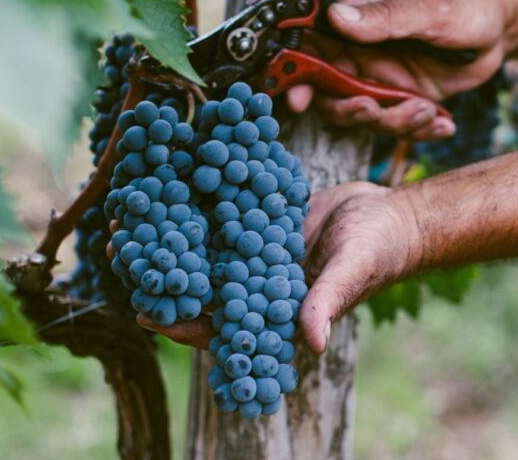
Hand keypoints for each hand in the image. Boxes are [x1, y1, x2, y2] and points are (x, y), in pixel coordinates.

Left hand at [139, 181, 422, 353]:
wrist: (396, 214)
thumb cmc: (381, 251)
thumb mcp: (352, 273)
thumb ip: (327, 303)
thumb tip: (314, 343)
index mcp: (274, 310)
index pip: (218, 325)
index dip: (181, 321)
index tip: (144, 311)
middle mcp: (257, 282)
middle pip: (199, 283)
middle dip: (161, 269)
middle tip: (122, 247)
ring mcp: (256, 249)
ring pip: (205, 244)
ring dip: (171, 229)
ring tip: (133, 208)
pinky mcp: (260, 217)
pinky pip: (225, 209)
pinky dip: (199, 195)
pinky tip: (170, 174)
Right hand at [287, 0, 517, 140]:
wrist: (501, 22)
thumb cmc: (465, 1)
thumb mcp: (427, 7)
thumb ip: (384, 17)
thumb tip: (336, 17)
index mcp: (359, 20)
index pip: (314, 48)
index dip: (300, 75)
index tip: (300, 99)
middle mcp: (364, 53)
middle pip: (334, 93)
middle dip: (352, 110)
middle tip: (375, 108)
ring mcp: (385, 78)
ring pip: (369, 116)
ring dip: (396, 121)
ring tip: (428, 110)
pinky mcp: (407, 98)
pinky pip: (402, 124)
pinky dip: (421, 131)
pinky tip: (444, 124)